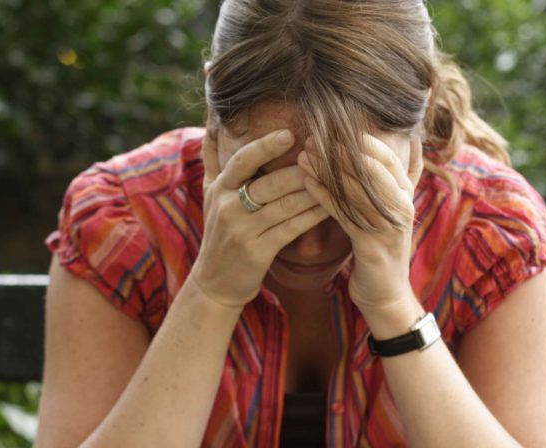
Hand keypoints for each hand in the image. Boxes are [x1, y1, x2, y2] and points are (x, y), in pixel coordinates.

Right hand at [189, 129, 329, 307]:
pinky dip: (313, 215)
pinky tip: (331, 206)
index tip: (290, 133)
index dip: (265, 146)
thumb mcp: (208, 193)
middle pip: (269, 183)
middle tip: (327, 155)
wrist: (214, 282)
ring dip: (313, 190)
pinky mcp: (258, 252)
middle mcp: (227, 207)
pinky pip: (292, 228)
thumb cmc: (218, 231)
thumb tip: (213, 116)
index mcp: (218, 188)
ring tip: (336, 177)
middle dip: (300, 170)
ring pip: (285, 205)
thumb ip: (212, 156)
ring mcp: (242, 231)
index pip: (242, 161)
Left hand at [297, 134, 422, 310]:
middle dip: (341, 152)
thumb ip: (402, 178)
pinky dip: (324, 196)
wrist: (386, 295)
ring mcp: (388, 227)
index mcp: (406, 196)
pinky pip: (344, 215)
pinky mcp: (371, 246)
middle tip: (312, 138)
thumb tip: (412, 141)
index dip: (363, 142)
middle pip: (372, 171)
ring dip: (327, 171)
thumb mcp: (396, 209)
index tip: (335, 127)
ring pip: (356, 191)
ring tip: (303, 156)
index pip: (388, 159)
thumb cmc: (383, 247)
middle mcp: (401, 208)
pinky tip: (306, 183)